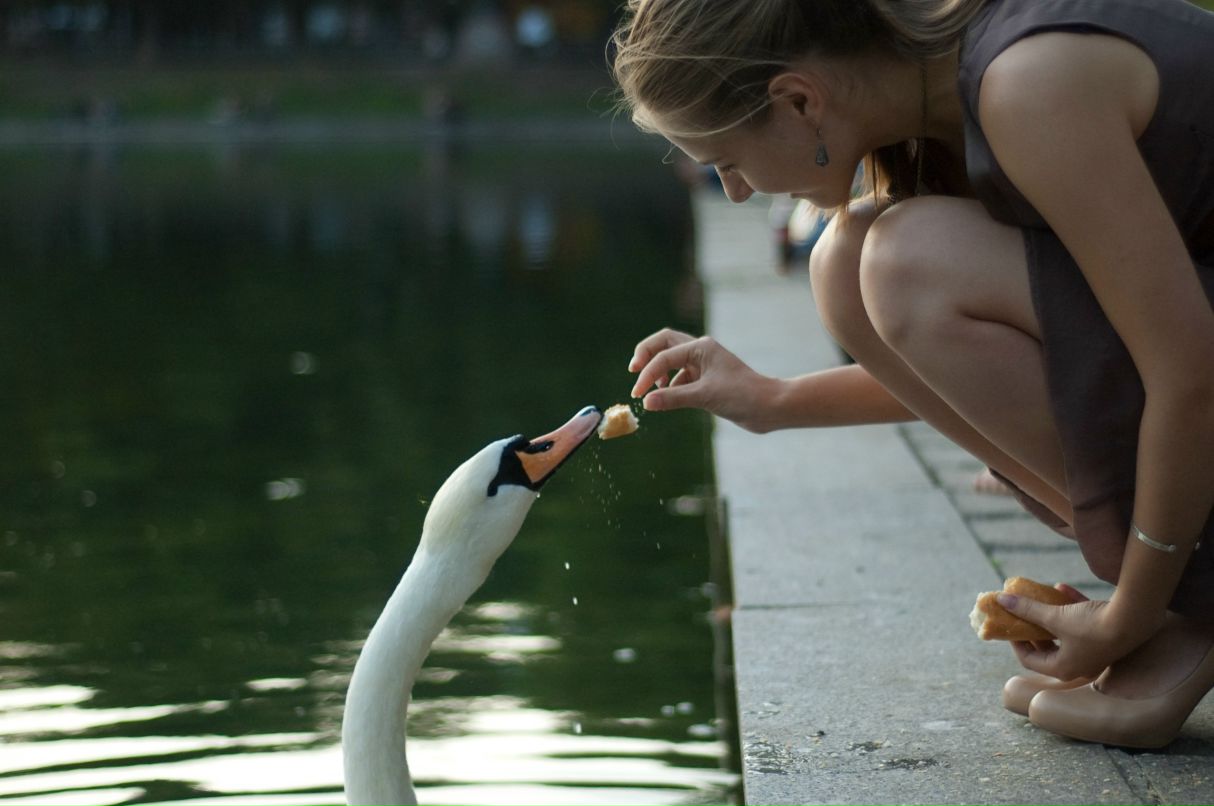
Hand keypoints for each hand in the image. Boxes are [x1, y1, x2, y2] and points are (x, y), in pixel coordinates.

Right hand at [628, 329, 779, 432]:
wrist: (769, 408)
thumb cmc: (743, 396)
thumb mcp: (705, 397)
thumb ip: (673, 398)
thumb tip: (646, 403)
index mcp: (701, 347)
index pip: (664, 356)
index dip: (647, 374)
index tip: (639, 395)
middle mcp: (700, 351)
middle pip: (663, 343)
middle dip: (646, 355)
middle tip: (633, 371)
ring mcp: (703, 364)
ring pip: (671, 359)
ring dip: (657, 371)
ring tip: (649, 391)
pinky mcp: (706, 380)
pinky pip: (679, 377)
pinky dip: (669, 386)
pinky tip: (667, 399)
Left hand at [999, 585, 1164, 680]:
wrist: (1135, 619)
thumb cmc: (1091, 626)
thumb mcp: (1054, 617)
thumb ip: (1027, 609)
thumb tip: (1002, 600)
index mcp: (1063, 668)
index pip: (1029, 660)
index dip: (1014, 641)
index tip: (1008, 623)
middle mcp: (1078, 664)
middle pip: (1046, 647)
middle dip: (1032, 627)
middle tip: (1020, 612)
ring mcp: (1093, 651)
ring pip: (1063, 633)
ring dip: (1050, 615)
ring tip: (1038, 598)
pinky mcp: (1104, 636)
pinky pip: (1081, 623)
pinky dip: (1070, 607)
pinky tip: (1061, 587)